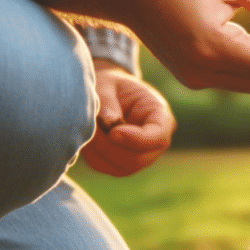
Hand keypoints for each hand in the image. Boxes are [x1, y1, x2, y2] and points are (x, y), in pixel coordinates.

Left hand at [82, 60, 175, 176]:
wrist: (107, 93)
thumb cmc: (110, 85)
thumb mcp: (107, 83)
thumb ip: (108, 100)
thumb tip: (109, 122)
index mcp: (161, 116)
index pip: (158, 136)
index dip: (137, 139)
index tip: (113, 132)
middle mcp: (156, 141)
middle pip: (138, 158)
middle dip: (110, 145)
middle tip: (91, 124)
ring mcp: (141, 156)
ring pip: (121, 166)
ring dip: (99, 149)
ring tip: (89, 125)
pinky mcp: (122, 165)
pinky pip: (105, 166)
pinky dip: (92, 153)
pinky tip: (88, 135)